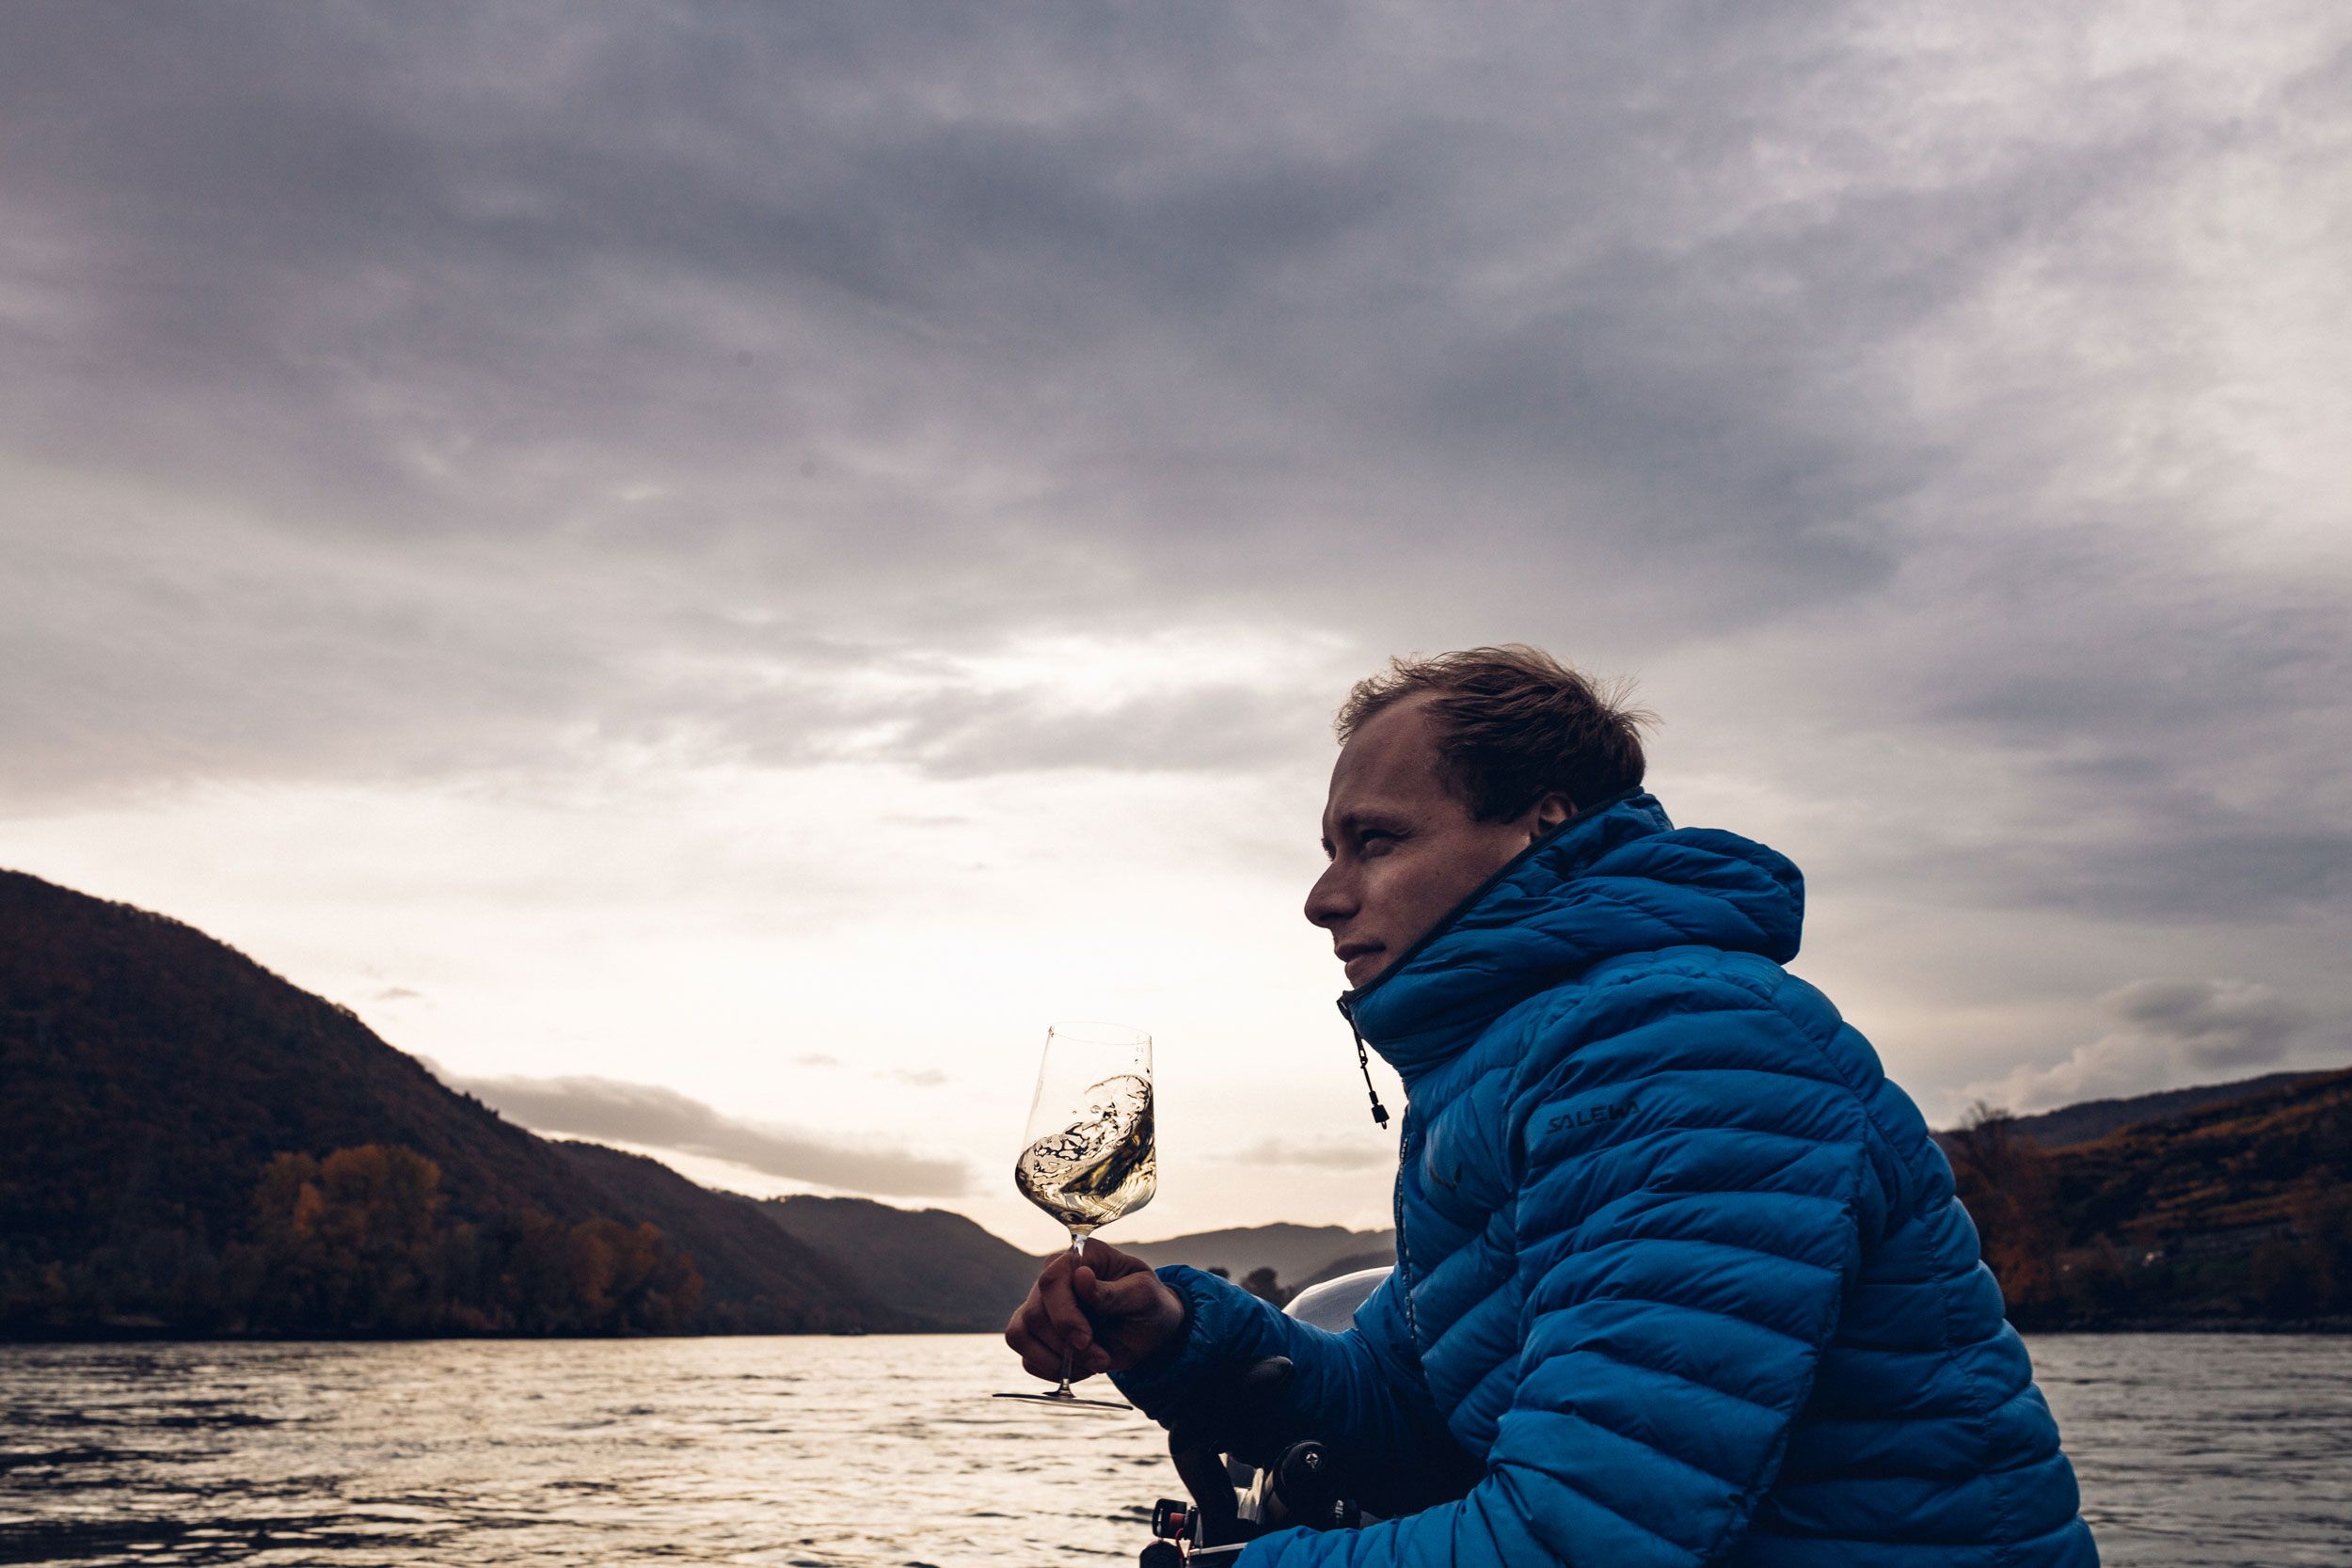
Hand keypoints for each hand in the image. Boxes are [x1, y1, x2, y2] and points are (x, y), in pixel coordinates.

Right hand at [1005, 1236, 1185, 1382]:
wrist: (1148, 1330)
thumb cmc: (1147, 1303)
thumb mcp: (1142, 1295)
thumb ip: (1112, 1291)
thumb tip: (1081, 1277)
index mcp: (1079, 1257)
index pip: (1051, 1281)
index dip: (1064, 1315)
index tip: (1086, 1339)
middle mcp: (1053, 1278)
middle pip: (1034, 1314)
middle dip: (1067, 1346)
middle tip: (1102, 1359)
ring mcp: (1040, 1306)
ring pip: (1021, 1335)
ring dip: (1057, 1361)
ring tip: (1093, 1363)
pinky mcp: (1036, 1335)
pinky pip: (1027, 1358)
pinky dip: (1052, 1370)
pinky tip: (1081, 1367)